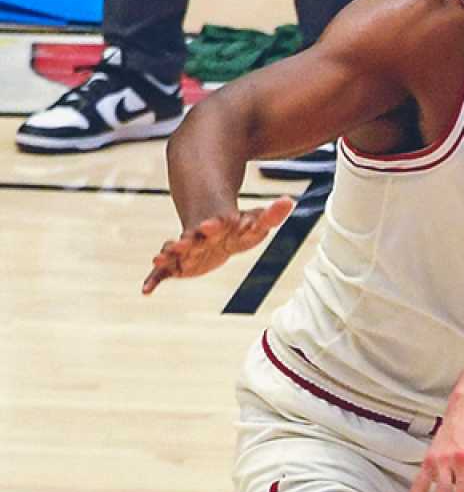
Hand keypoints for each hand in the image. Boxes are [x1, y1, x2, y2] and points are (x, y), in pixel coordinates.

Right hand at [142, 197, 295, 293]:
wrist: (211, 226)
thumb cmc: (238, 227)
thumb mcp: (257, 222)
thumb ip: (272, 214)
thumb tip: (290, 200)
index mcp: (216, 226)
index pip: (216, 224)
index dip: (215, 225)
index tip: (215, 224)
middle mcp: (197, 237)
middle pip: (191, 238)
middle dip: (187, 241)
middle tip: (182, 242)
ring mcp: (184, 250)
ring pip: (172, 252)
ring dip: (166, 256)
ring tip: (158, 259)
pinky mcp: (176, 265)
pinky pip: (162, 273)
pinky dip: (153, 280)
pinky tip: (145, 291)